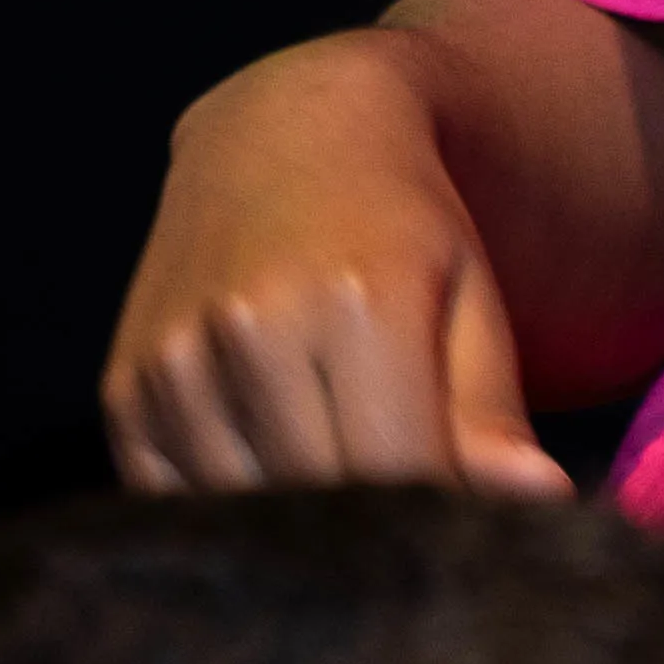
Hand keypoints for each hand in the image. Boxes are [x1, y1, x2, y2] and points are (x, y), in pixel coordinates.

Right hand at [103, 36, 571, 495]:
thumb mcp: (468, 295)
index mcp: (362, 301)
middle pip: (325, 509)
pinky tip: (267, 451)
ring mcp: (178, 360)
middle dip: (371, 532)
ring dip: (296, 524)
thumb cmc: (399, 225)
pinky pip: (178, 503)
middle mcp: (255, 327)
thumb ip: (492, 411)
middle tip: (399, 506)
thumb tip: (537, 501)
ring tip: (332, 460)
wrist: (283, 131)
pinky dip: (228, 507)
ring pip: (249, 519)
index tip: (458, 530)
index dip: (439, 524)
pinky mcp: (126, 390)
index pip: (405, 478)